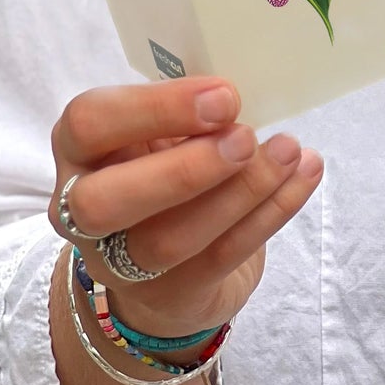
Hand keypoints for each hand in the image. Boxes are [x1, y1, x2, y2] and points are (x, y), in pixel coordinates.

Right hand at [48, 74, 322, 339]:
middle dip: (183, 169)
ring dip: (240, 192)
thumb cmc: (164, 169)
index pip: (89, 123)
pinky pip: (222, 257)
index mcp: (80, 150)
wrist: (166, 271)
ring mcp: (121, 264)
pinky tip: (304, 176)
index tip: (223, 96)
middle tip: (246, 138)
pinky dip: (271, 213)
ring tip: (289, 151)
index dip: (154, 109)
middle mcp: (81, 212)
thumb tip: (239, 90)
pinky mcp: (173, 295)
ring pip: (169, 239)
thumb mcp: (160, 132)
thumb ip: (185, 112)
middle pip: (104, 202)